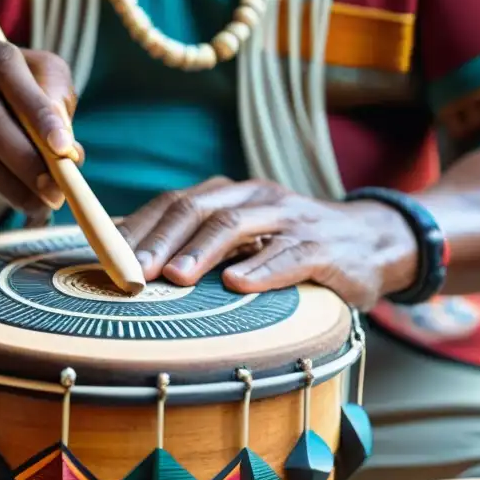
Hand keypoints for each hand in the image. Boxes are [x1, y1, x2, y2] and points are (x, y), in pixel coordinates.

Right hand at [0, 24, 83, 219]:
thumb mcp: (5, 83)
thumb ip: (45, 104)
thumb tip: (72, 152)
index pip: (10, 64)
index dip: (41, 105)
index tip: (65, 146)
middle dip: (32, 154)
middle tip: (60, 186)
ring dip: (18, 179)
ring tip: (45, 200)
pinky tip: (20, 199)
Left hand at [117, 177, 419, 309]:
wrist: (372, 241)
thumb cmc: (292, 246)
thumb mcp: (245, 237)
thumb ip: (199, 240)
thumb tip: (132, 255)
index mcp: (232, 195)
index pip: (175, 203)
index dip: (140, 228)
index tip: (107, 256)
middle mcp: (257, 198)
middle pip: (198, 210)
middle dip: (160, 241)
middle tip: (132, 273)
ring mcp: (290, 219)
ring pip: (237, 227)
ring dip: (201, 252)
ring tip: (173, 278)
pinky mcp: (322, 247)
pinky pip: (290, 255)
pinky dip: (262, 269)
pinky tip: (238, 284)